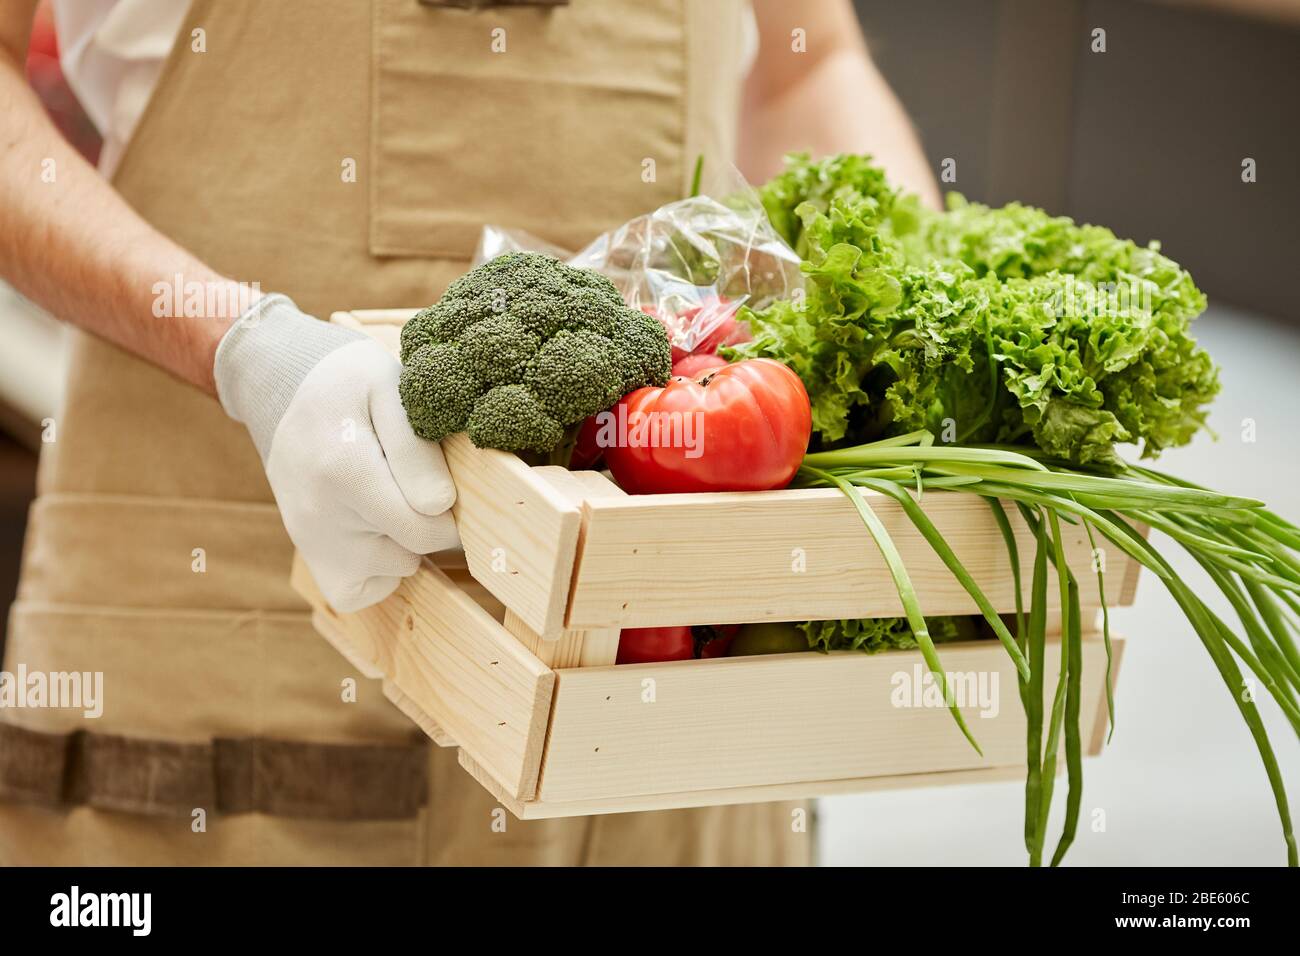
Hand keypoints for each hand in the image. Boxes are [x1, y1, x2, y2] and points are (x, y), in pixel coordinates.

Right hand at [214, 295, 458, 610]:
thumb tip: (439, 505)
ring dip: (405, 542)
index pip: (426, 527)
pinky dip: (378, 570)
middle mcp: (320, 516)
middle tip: (413, 482)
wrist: (285, 388)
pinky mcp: (310, 557)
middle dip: (428, 522)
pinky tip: (377, 527)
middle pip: (412, 551)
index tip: (441, 478)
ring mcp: (310, 541)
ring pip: (393, 571)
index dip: (450, 508)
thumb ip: (415, 447)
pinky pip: (361, 592)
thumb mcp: (388, 388)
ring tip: (388, 495)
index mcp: (344, 470)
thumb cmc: (348, 385)